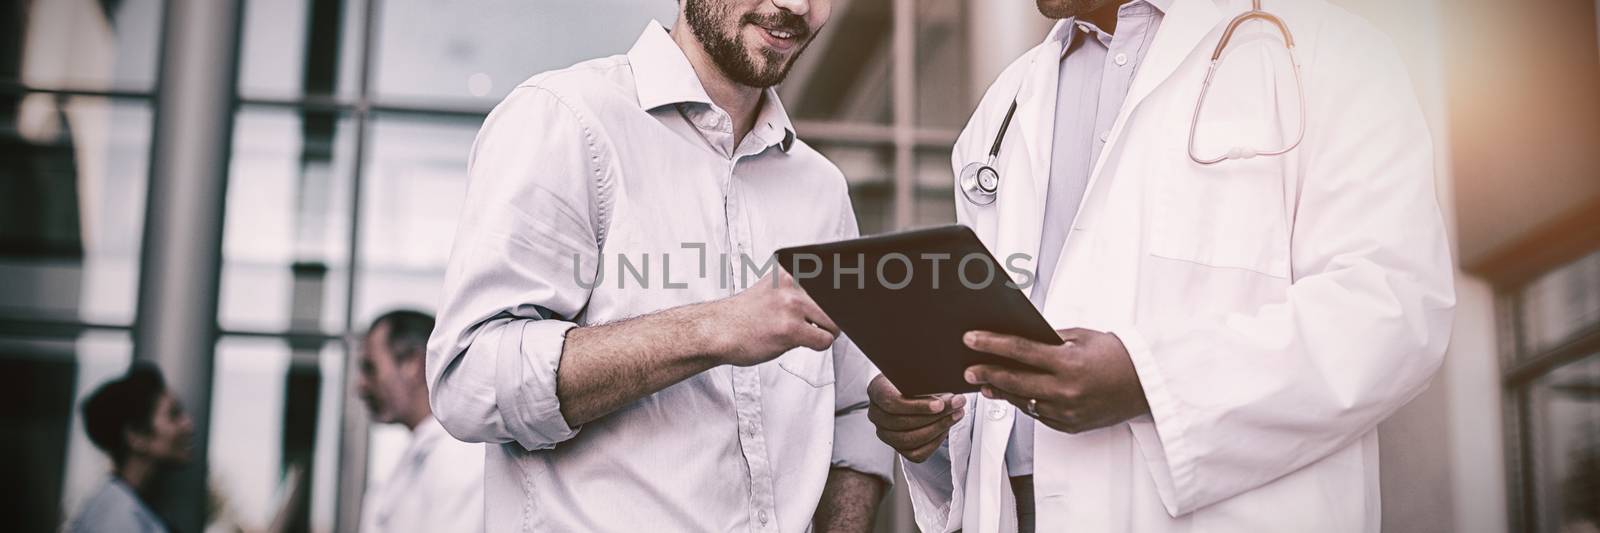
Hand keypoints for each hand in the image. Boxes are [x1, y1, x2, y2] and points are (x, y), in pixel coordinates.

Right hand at [703, 269, 838, 366]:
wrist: (717, 330)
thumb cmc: (744, 315)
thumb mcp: (771, 288)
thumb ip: (797, 288)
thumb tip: (833, 296)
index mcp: (789, 271)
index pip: (831, 278)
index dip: (837, 295)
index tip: (841, 298)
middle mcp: (792, 284)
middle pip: (837, 301)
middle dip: (831, 317)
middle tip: (816, 324)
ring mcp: (791, 306)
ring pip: (834, 322)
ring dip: (825, 332)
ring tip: (804, 333)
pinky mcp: (790, 329)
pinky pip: (824, 340)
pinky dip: (817, 345)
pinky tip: (798, 342)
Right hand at [867, 374, 965, 461]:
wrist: (910, 389)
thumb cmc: (914, 379)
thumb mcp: (917, 374)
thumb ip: (927, 381)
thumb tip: (949, 393)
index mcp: (876, 391)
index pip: (892, 403)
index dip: (917, 406)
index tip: (939, 404)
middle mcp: (876, 414)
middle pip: (902, 423)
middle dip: (934, 417)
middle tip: (955, 407)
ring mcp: (885, 433)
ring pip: (909, 440)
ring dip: (937, 428)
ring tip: (955, 415)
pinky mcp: (897, 448)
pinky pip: (916, 453)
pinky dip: (934, 442)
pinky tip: (946, 428)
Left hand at [963, 328, 1148, 433]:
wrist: (1146, 385)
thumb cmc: (1117, 356)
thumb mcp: (1082, 337)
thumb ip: (1049, 340)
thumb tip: (1017, 340)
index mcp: (1069, 364)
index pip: (1020, 351)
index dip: (991, 344)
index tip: (970, 339)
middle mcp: (1066, 391)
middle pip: (1015, 381)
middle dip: (987, 373)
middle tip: (968, 369)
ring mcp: (1067, 412)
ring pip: (1023, 401)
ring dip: (1002, 390)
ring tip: (985, 381)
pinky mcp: (1069, 425)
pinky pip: (1038, 414)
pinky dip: (1025, 402)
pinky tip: (1012, 393)